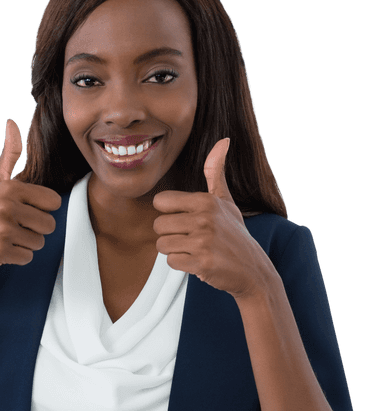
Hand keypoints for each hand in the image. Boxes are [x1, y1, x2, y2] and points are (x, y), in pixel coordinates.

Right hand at [0, 119, 61, 271]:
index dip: (42, 209)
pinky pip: (26, 257)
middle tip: (15, 227)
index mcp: (11, 188)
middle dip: (35, 229)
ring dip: (25, 244)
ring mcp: (3, 230)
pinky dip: (16, 257)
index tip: (25, 211)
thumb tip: (12, 123)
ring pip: (39, 242)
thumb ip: (8, 155)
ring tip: (6, 237)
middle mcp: (8, 207)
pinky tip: (1, 249)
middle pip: (49, 224)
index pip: (53, 201)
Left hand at [152, 138, 272, 298]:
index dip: (168, 213)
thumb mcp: (226, 201)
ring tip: (193, 249)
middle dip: (169, 235)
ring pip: (162, 244)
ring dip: (174, 250)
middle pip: (158, 225)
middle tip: (189, 239)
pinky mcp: (201, 263)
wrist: (251, 269)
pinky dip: (181, 264)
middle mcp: (204, 218)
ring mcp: (203, 241)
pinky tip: (197, 261)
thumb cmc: (234, 234)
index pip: (161, 202)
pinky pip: (171, 261)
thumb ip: (216, 172)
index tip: (183, 220)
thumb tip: (223, 140)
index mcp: (205, 201)